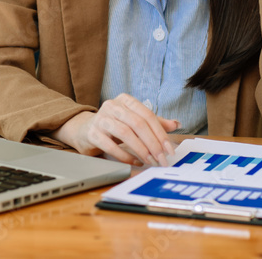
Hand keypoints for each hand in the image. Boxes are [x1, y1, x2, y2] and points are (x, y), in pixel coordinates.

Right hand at [52, 94, 178, 165]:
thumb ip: (154, 122)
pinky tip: (135, 162)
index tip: (169, 149)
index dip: (160, 133)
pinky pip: (110, 145)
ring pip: (125, 133)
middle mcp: (112, 105)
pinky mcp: (92, 133)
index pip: (147, 115)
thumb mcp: (134, 121)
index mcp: (125, 100)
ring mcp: (101, 118)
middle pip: (137, 123)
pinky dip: (125, 156)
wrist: (85, 130)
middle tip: (161, 159)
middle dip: (153, 143)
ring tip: (150, 161)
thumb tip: (176, 124)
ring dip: (141, 149)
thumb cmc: (113, 126)